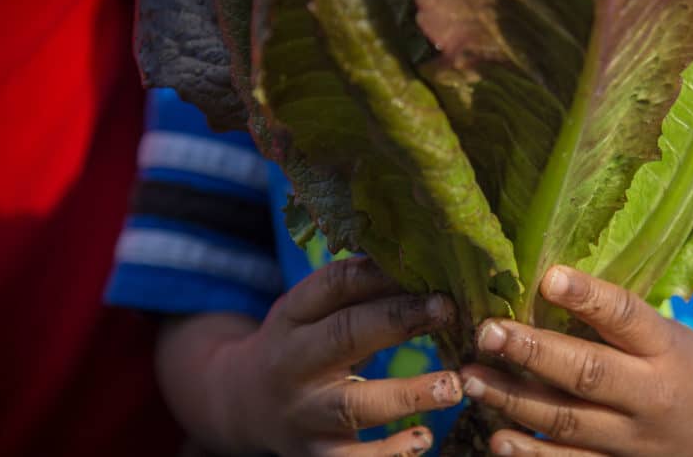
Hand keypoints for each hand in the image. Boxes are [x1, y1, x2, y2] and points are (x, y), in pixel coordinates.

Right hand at [213, 257, 461, 456]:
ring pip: (355, 404)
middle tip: (448, 308)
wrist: (239, 404)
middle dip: (398, 320)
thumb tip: (425, 256)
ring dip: (408, 394)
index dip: (380, 274)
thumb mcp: (311, 312)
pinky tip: (423, 438)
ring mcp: (304, 411)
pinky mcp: (315, 454)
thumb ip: (356, 290)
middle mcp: (293, 362)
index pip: (333, 285)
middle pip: (345, 335)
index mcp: (293, 316)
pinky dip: (389, 452)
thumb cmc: (300, 346)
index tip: (428, 268)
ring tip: (453, 385)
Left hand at [460, 266, 692, 456]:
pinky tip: (497, 438)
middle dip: (531, 352)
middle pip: (587, 372)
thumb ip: (621, 321)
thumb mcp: (673, 336)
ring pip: (568, 422)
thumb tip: (545, 284)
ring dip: (513, 400)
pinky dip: (532, 455)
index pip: (627, 317)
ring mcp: (637, 441)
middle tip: (486, 332)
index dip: (587, 297)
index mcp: (670, 349)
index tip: (548, 276)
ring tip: (470, 378)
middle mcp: (654, 396)